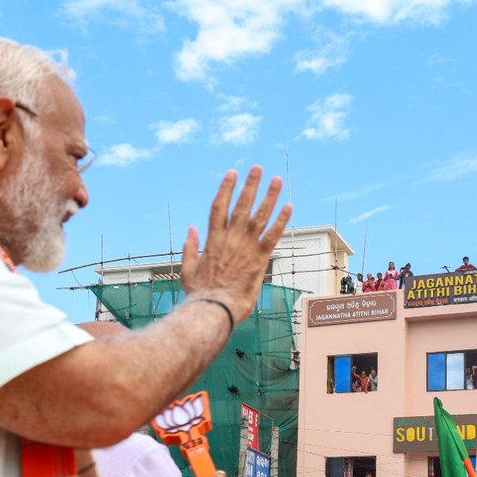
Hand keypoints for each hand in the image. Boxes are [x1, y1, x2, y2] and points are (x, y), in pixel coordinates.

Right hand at [182, 167, 291, 321]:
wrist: (214, 309)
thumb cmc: (200, 293)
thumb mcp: (188, 268)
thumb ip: (190, 246)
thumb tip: (190, 228)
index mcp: (213, 240)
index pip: (219, 207)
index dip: (226, 188)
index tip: (232, 173)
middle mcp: (230, 239)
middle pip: (241, 205)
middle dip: (250, 185)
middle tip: (258, 168)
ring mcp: (246, 247)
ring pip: (259, 216)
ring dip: (269, 196)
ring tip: (277, 180)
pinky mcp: (259, 259)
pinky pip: (272, 235)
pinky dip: (281, 221)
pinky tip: (289, 207)